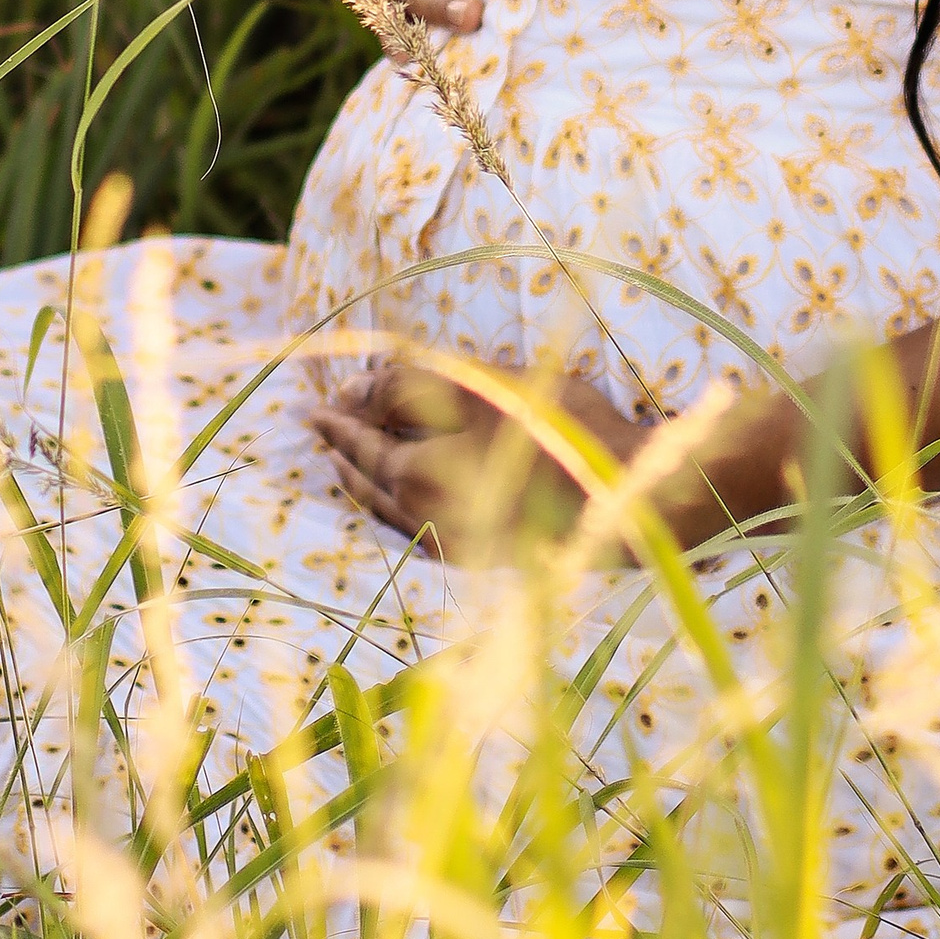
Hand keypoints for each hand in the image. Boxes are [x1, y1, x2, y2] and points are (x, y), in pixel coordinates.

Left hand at [306, 357, 652, 562]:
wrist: (627, 499)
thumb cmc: (557, 430)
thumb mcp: (481, 384)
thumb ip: (411, 382)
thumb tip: (359, 386)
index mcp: (417, 477)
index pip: (361, 444)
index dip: (338, 420)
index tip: (313, 407)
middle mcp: (424, 521)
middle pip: (367, 483)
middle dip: (342, 453)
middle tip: (322, 430)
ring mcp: (452, 545)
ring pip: (389, 512)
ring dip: (365, 481)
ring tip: (349, 461)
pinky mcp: (481, 556)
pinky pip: (416, 528)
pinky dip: (396, 503)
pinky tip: (404, 491)